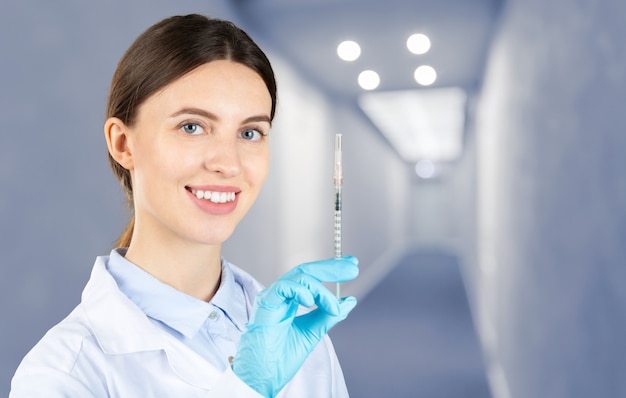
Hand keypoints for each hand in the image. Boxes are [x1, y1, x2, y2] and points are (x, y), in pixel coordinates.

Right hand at [231, 256, 358, 396]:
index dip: (331, 269)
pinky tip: (312, 302)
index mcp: (290, 301)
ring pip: (299, 277)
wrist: (263, 378)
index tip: (352, 266)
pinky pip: (284, 287)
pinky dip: (301, 291)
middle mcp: (281, 296)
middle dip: (331, 268)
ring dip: (321, 290)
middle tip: (352, 268)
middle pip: (307, 272)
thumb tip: (349, 302)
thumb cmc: (280, 359)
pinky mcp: (265, 304)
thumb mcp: (312, 333)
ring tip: (333, 307)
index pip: (312, 278)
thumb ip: (329, 316)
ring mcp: (272, 298)